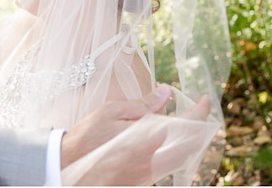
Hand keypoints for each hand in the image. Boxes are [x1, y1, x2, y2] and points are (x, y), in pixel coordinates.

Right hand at [61, 86, 211, 184]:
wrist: (66, 168)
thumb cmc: (86, 137)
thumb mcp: (111, 111)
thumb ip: (142, 105)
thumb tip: (166, 93)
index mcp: (147, 139)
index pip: (186, 125)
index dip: (200, 111)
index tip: (205, 100)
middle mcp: (152, 160)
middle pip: (191, 147)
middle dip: (201, 130)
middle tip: (201, 114)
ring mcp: (148, 174)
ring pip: (181, 160)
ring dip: (189, 143)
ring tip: (187, 126)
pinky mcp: (141, 182)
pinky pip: (166, 167)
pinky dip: (174, 153)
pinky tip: (167, 142)